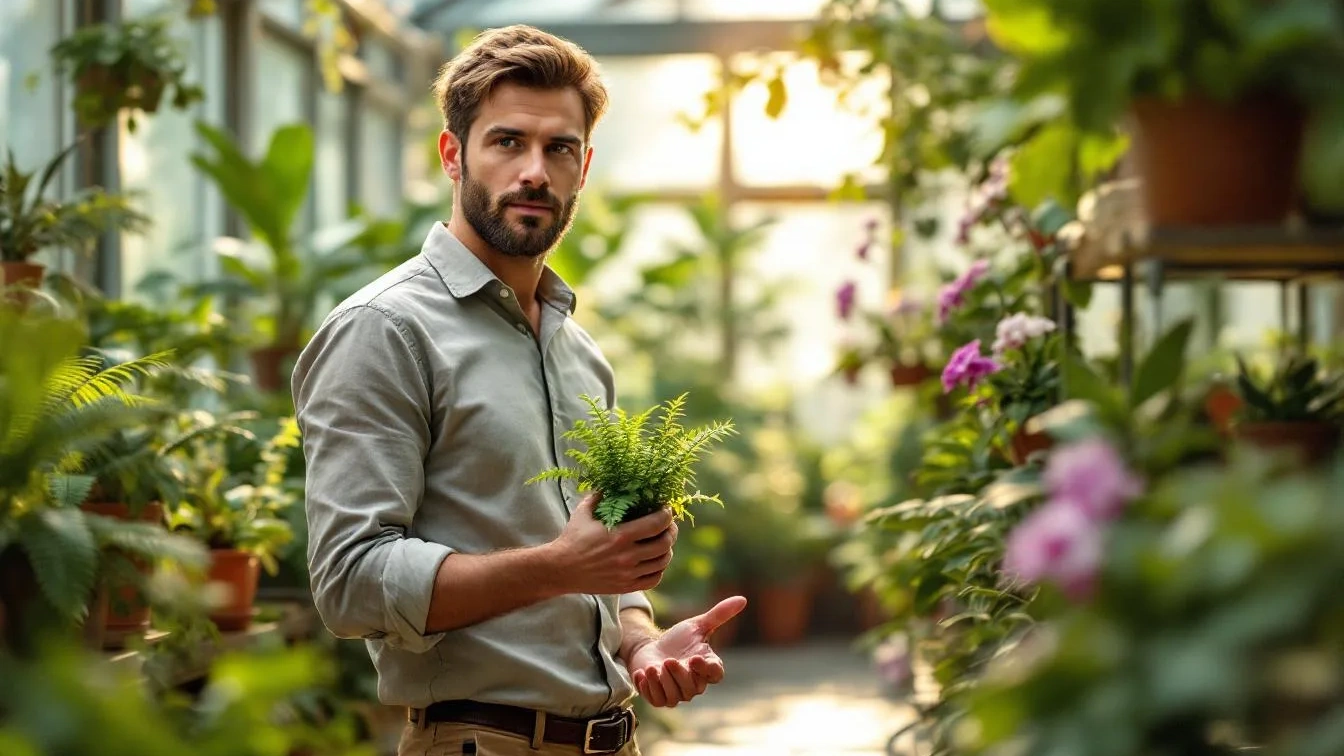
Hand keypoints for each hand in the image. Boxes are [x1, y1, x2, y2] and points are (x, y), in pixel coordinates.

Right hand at [547, 493, 677, 595]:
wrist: (560, 569)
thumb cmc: (572, 538)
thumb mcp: (583, 513)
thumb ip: (600, 496)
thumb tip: (613, 482)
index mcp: (619, 535)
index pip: (657, 523)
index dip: (667, 514)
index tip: (665, 509)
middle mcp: (626, 556)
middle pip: (665, 543)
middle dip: (671, 531)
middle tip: (669, 525)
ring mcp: (627, 573)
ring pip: (662, 562)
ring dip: (667, 550)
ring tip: (664, 542)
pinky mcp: (625, 586)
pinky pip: (653, 579)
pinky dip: (659, 569)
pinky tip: (655, 560)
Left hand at [627, 596, 746, 707]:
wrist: (652, 650)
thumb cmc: (678, 640)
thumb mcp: (697, 625)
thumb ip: (719, 614)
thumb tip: (743, 599)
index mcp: (707, 667)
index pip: (716, 675)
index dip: (707, 669)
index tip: (694, 657)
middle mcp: (695, 685)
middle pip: (692, 688)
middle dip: (679, 675)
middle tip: (668, 660)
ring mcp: (677, 694)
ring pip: (674, 697)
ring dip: (662, 683)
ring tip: (652, 668)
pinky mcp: (659, 699)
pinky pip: (656, 700)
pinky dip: (648, 688)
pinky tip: (642, 674)